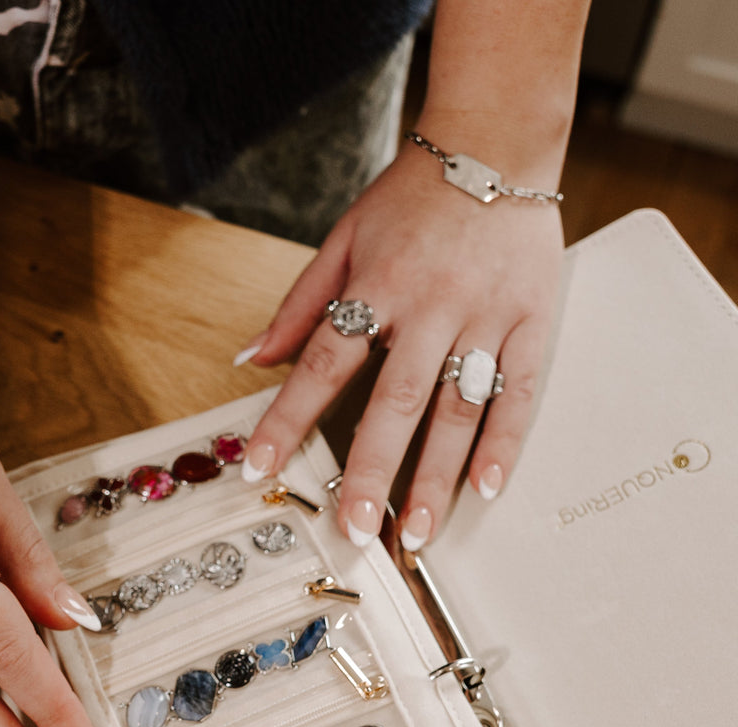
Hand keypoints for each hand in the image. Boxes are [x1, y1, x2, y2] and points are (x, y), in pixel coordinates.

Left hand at [237, 140, 563, 548]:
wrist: (498, 140)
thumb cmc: (412, 195)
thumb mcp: (342, 237)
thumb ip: (298, 304)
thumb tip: (249, 359)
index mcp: (377, 284)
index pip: (322, 365)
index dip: (287, 420)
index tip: (261, 468)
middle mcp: (431, 306)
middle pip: (395, 402)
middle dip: (373, 471)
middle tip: (358, 529)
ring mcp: (486, 316)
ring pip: (459, 409)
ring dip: (437, 476)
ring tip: (418, 533)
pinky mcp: (531, 319)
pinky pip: (519, 391)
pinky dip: (503, 442)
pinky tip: (485, 488)